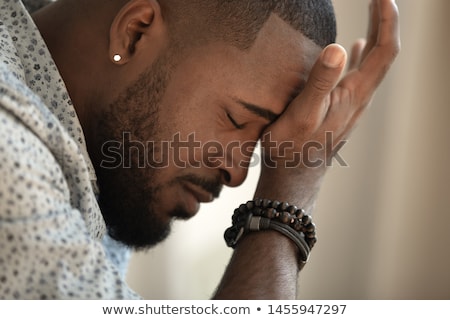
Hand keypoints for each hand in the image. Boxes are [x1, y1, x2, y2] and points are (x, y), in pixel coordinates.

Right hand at [255, 0, 399, 205]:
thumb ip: (319, 82)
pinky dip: (362, 55)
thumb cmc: (292, 148)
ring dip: (375, 36)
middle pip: (383, 54)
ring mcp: (351, 104)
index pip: (384, 50)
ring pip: (372, 64)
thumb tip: (339, 47)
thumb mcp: (301, 114)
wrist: (293, 176)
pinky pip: (359, 75)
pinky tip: (354, 48)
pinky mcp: (341, 109)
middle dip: (384, 22)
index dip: (387, 20)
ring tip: (372, 13)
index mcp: (355, 95)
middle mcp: (359, 98)